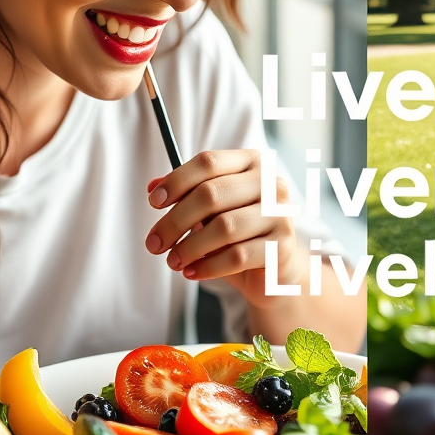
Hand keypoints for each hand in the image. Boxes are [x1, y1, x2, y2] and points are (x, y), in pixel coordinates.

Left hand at [144, 149, 303, 310]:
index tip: (154, 202)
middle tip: (154, 243)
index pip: (209, 162)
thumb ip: (188, 194)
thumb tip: (153, 187)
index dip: (177, 181)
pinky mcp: (281, 247)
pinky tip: (192, 272)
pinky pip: (237, 256)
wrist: (278, 269)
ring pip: (224, 227)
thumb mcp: (214, 210)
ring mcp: (280, 215)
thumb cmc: (242, 233)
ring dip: (189, 247)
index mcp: (253, 163)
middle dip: (175, 221)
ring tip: (173, 261)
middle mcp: (271, 184)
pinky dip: (208, 267)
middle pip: (211, 194)